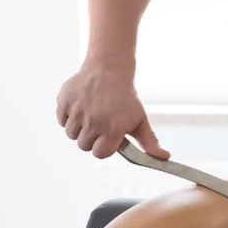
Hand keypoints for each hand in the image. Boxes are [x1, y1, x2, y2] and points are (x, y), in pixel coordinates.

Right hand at [55, 61, 169, 159]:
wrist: (109, 68)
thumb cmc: (126, 97)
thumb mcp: (140, 120)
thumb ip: (150, 143)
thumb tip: (165, 158)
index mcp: (112, 130)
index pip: (100, 154)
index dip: (105, 146)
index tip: (109, 136)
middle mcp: (93, 123)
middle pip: (84, 146)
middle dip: (92, 137)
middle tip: (100, 122)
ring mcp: (77, 112)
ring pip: (71, 134)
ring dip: (80, 127)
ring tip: (92, 112)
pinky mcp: (64, 102)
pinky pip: (62, 120)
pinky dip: (69, 116)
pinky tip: (82, 105)